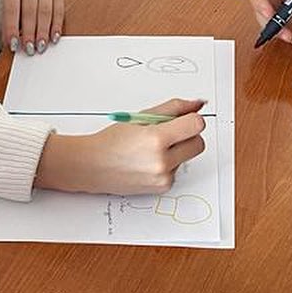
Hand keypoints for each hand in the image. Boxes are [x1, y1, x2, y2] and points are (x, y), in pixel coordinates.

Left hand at [2, 0, 64, 55]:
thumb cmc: (18, 0)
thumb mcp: (9, 9)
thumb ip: (9, 25)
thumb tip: (11, 44)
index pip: (11, 9)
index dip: (12, 28)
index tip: (13, 45)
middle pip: (29, 10)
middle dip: (29, 32)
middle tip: (29, 49)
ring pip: (45, 11)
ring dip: (43, 32)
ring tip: (40, 46)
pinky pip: (58, 11)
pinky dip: (56, 27)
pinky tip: (53, 38)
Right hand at [35, 99, 205, 194]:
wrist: (92, 166)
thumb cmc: (112, 141)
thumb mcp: (140, 117)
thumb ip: (172, 109)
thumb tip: (197, 104)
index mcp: (156, 139)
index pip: (196, 125)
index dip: (192, 119)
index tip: (184, 118)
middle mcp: (163, 161)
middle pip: (199, 144)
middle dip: (189, 135)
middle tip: (169, 132)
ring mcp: (164, 177)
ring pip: (188, 157)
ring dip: (177, 150)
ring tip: (150, 148)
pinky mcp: (163, 187)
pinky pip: (177, 170)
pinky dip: (168, 164)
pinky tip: (148, 161)